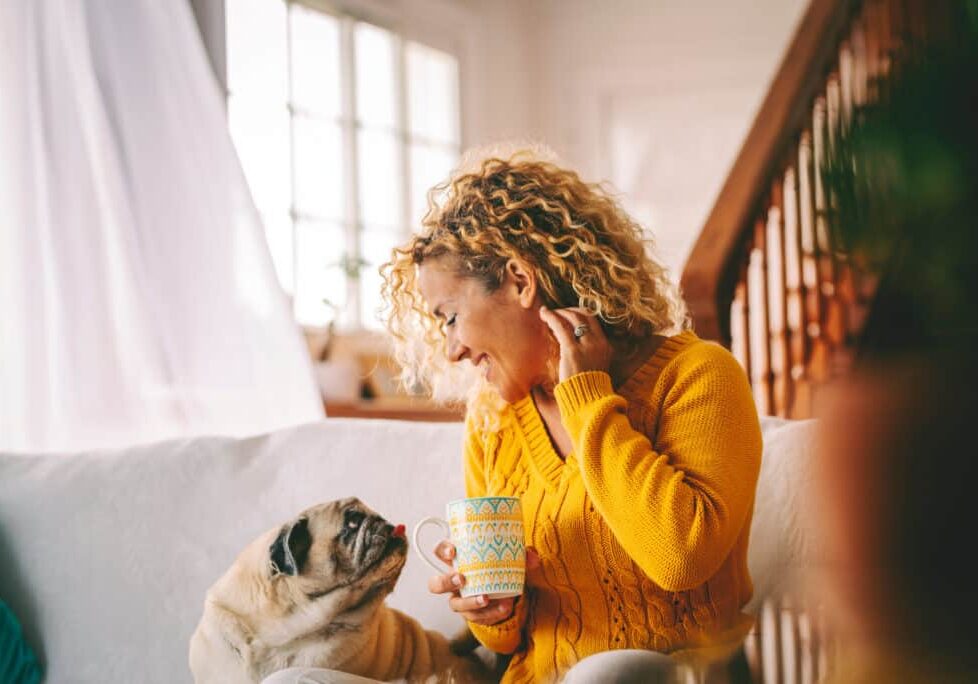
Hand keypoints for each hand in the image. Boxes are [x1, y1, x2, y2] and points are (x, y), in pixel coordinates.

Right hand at [426, 540, 540, 625]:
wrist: (507, 588)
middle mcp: (453, 581)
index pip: (440, 551)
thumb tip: (532, 558)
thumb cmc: (501, 565)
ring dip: (469, 602)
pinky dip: (490, 613)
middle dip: (445, 581)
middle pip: (436, 584)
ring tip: (485, 599)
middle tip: (461, 579)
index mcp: (458, 559)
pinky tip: (504, 608)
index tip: (453, 551)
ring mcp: (460, 599)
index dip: (442, 550)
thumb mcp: (510, 556)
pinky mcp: (471, 614)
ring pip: (454, 605)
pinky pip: (476, 618)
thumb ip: (522, 555)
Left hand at [538, 307, 611, 381]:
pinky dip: (551, 318)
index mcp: (605, 345)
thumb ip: (588, 353)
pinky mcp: (572, 351)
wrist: (588, 402)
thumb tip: (574, 344)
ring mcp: (587, 346)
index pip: (592, 319)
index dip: (578, 312)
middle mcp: (598, 342)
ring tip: (546, 313)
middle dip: (567, 310)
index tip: (566, 313)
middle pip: (583, 315)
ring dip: (558, 312)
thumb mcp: (593, 366)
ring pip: (572, 318)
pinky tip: (544, 315)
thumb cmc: (586, 388)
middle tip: (555, 312)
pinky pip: (561, 327)